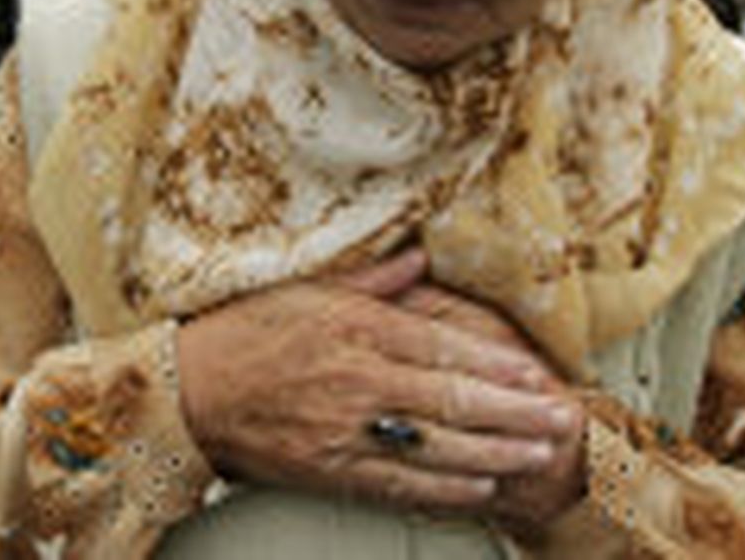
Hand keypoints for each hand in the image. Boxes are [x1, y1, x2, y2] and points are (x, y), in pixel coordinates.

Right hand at [176, 249, 573, 515]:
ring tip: (537, 453)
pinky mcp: (329, 470)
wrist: (185, 392)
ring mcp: (343, 431)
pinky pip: (398, 484)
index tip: (534, 370)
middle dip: (513, 411)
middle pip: (450, 399)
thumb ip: (370, 279)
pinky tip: (481, 486)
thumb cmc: (241, 333)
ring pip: (434, 446)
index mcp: (353, 330)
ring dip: (494, 452)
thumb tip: (419, 256)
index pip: (439, 346)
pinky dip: (444, 488)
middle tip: (559, 417)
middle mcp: (355, 381)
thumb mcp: (304, 287)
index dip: (493, 361)